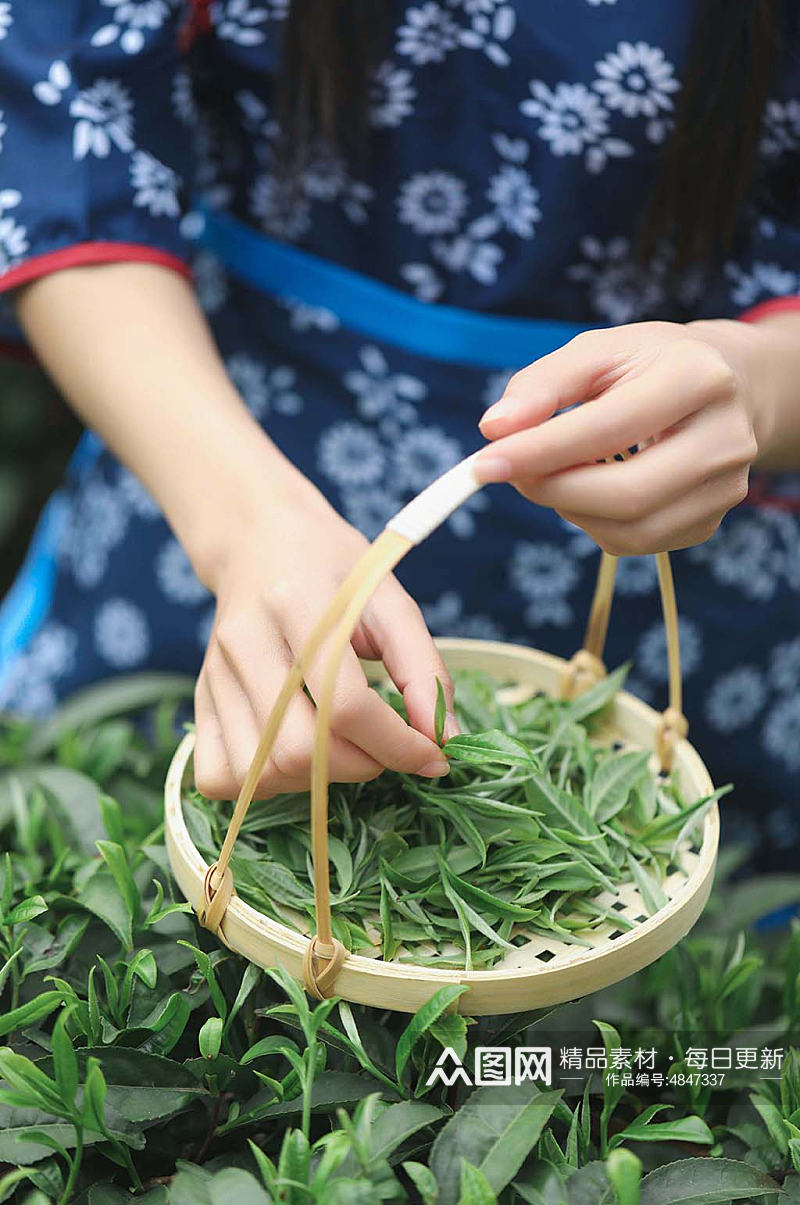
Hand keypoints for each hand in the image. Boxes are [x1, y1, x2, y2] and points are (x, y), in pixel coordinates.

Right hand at [192, 469, 455, 799]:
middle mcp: (244, 642)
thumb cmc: (334, 570)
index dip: (397, 746)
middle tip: (386, 748)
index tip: (431, 756)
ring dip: (317, 781)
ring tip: (344, 749)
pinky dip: (263, 785)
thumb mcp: (391, 600)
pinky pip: (217, 777)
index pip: (344, 705)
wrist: (260, 539)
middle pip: (299, 748)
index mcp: (297, 604)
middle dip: (361, 766)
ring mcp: (213, 674)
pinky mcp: (200, 699)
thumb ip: (423, 669)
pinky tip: (295, 757)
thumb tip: (442, 739)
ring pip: (261, 771)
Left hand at [474, 319, 772, 555]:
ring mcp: (724, 488)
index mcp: (698, 378)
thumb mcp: (597, 351)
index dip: (540, 452)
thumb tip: (494, 429)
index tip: (484, 463)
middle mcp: (725, 438)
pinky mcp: (710, 522)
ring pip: (629, 530)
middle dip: (552, 490)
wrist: (728, 387)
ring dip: (570, 510)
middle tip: (510, 473)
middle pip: (626, 495)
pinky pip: (636, 542)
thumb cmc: (649, 365)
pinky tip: (589, 488)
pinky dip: (594, 523)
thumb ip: (542, 384)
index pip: (609, 429)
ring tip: (552, 473)